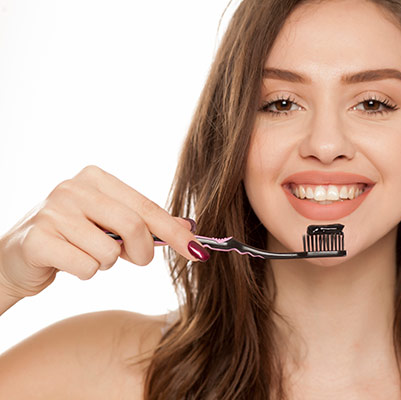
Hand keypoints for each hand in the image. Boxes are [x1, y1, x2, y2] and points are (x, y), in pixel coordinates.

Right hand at [0, 165, 207, 300]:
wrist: (17, 258)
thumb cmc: (72, 239)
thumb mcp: (110, 225)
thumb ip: (146, 223)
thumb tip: (189, 228)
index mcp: (96, 178)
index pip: (146, 206)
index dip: (175, 231)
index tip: (198, 251)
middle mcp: (73, 188)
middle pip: (134, 226)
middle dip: (143, 252)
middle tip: (137, 260)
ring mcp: (53, 211)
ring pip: (109, 252)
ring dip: (106, 264)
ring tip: (86, 255)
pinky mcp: (38, 239)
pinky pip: (86, 267)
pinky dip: (85, 273)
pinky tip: (68, 263)